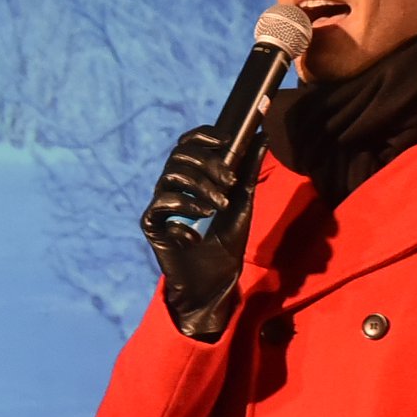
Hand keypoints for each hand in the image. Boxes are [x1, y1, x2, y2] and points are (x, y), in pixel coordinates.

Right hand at [140, 126, 263, 339]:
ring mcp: (161, 204)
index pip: (188, 143)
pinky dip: (185, 213)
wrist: (216, 281)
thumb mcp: (243, 201)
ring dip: (200, 187)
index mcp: (192, 176)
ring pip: (171, 176)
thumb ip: (249, 170)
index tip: (227, 140)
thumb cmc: (227, 241)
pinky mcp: (152, 224)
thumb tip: (263, 135)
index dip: (204, 135)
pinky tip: (197, 236)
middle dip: (208, 164)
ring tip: (218, 208)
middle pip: (180, 155)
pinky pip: (162, 205)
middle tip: (230, 183)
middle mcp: (172, 186)